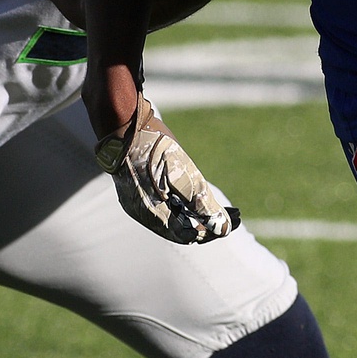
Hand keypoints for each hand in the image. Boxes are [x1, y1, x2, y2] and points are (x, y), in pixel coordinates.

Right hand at [93, 95, 239, 243]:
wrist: (122, 122)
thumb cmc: (153, 146)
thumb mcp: (183, 174)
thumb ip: (202, 204)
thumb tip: (223, 228)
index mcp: (152, 213)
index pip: (189, 235)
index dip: (213, 230)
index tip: (235, 220)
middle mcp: (142, 212)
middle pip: (181, 228)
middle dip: (207, 222)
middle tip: (232, 214)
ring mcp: (136, 202)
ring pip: (172, 218)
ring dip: (196, 215)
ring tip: (218, 206)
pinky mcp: (135, 190)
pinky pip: (162, 207)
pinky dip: (181, 206)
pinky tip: (195, 197)